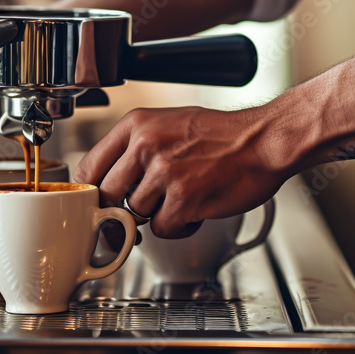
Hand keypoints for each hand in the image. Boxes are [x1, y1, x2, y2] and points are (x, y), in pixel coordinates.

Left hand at [73, 106, 287, 238]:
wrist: (264, 141)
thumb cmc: (223, 135)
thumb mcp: (169, 124)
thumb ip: (135, 149)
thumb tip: (109, 181)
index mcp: (137, 125)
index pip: (90, 166)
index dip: (94, 191)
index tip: (102, 202)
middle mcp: (146, 145)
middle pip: (107, 195)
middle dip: (122, 208)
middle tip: (145, 206)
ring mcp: (165, 172)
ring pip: (135, 214)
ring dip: (158, 215)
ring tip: (184, 198)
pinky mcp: (184, 198)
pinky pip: (163, 229)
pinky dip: (180, 227)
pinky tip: (196, 209)